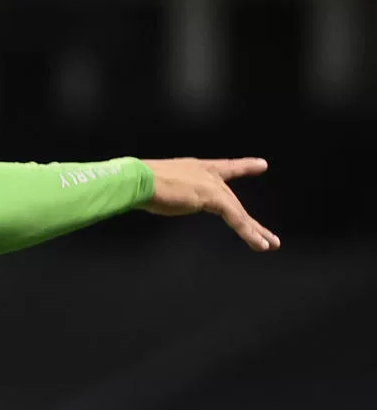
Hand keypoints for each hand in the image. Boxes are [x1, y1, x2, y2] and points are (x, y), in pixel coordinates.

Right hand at [141, 158, 279, 250]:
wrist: (138, 180)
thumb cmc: (138, 182)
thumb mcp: (158, 186)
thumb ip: (166, 192)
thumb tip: (153, 195)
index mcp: (194, 168)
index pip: (224, 167)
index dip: (243, 167)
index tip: (261, 165)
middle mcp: (207, 174)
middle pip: (233, 199)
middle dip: (251, 221)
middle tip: (268, 236)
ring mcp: (212, 185)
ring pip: (239, 212)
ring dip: (255, 231)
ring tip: (270, 244)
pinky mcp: (214, 198)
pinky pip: (236, 218)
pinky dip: (248, 233)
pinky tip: (260, 245)